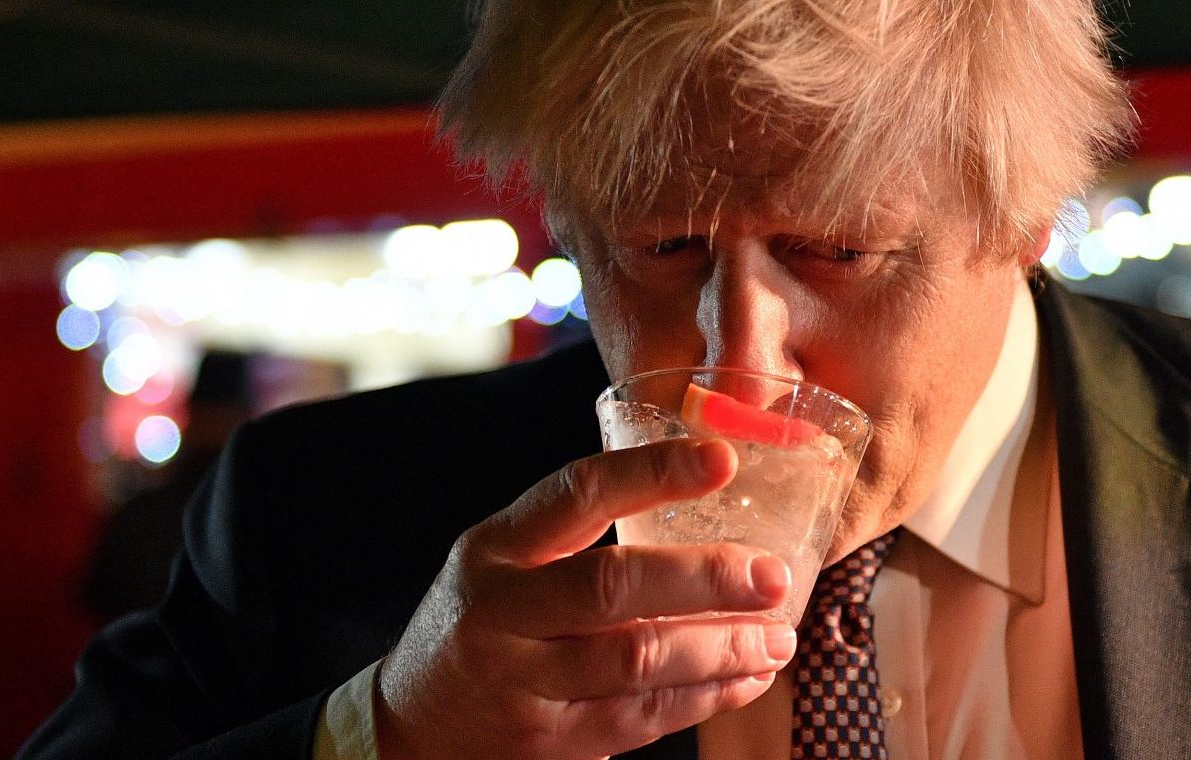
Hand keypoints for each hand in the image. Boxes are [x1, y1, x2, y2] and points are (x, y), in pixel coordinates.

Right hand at [375, 438, 793, 759]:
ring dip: (721, 648)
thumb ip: (571, 536)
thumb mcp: (499, 561)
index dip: (653, 472)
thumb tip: (701, 496)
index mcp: (495, 547)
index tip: (723, 459)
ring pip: (638, 662)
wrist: (412, 727)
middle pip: (613, 588)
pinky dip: (705, 696)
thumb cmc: (479, 623)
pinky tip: (745, 677)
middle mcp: (502, 611)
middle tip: (772, 575)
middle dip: (705, 579)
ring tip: (778, 635)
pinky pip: (643, 717)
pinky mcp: (548, 741)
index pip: (578, 493)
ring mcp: (522, 682)